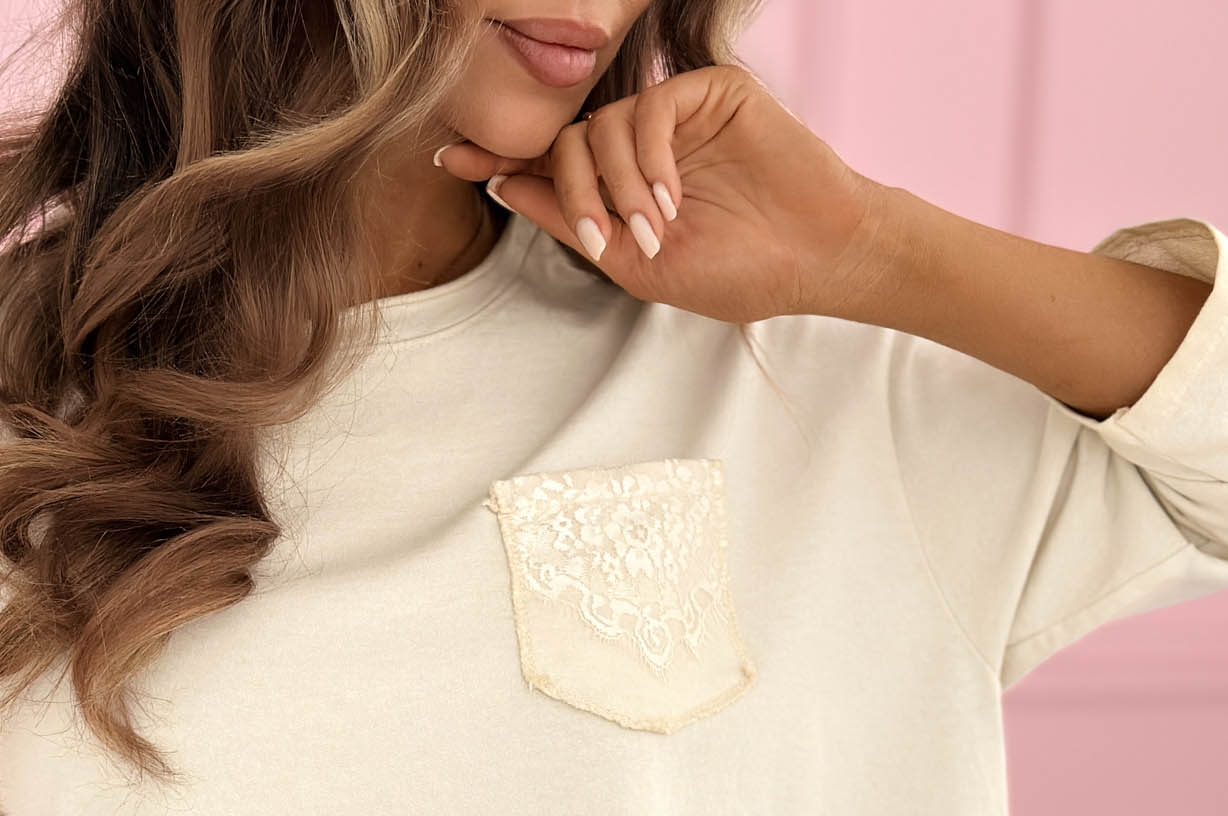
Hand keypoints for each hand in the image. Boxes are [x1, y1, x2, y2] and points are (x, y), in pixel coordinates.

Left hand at [434, 61, 899, 325]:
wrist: (813, 258)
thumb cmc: (737, 272)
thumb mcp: (636, 265)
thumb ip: (572, 224)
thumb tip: (506, 185)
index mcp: (619, 190)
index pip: (550, 166)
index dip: (501, 160)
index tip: (453, 161)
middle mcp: (639, 148)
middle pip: (566, 144)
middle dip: (572, 193)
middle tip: (605, 238)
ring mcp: (671, 118)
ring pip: (602, 128)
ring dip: (618, 186)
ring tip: (656, 230)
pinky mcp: (704, 93)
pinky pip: (646, 109)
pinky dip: (646, 159)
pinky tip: (669, 200)